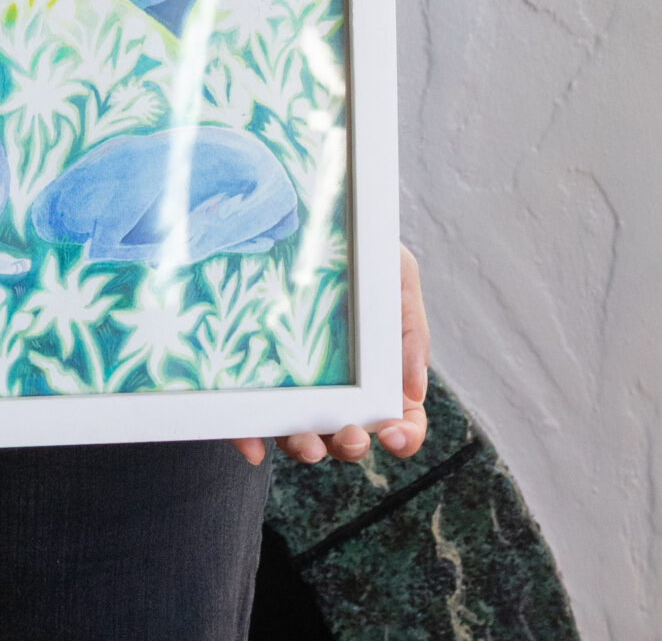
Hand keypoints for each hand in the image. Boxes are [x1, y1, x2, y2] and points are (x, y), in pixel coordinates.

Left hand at [232, 244, 428, 467]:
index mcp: (378, 375)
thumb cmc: (359, 250)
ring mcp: (294, 390)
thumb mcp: (396, 274)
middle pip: (348, 438)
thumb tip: (415, 391)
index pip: (400, 422)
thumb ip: (411, 327)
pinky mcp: (251, 382)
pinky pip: (247, 420)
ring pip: (301, 437)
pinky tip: (252, 446)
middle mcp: (337, 391)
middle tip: (350, 435)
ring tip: (307, 442)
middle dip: (352, 446)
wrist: (301, 213)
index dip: (404, 436)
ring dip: (306, 448)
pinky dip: (249, 439)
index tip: (393, 432)